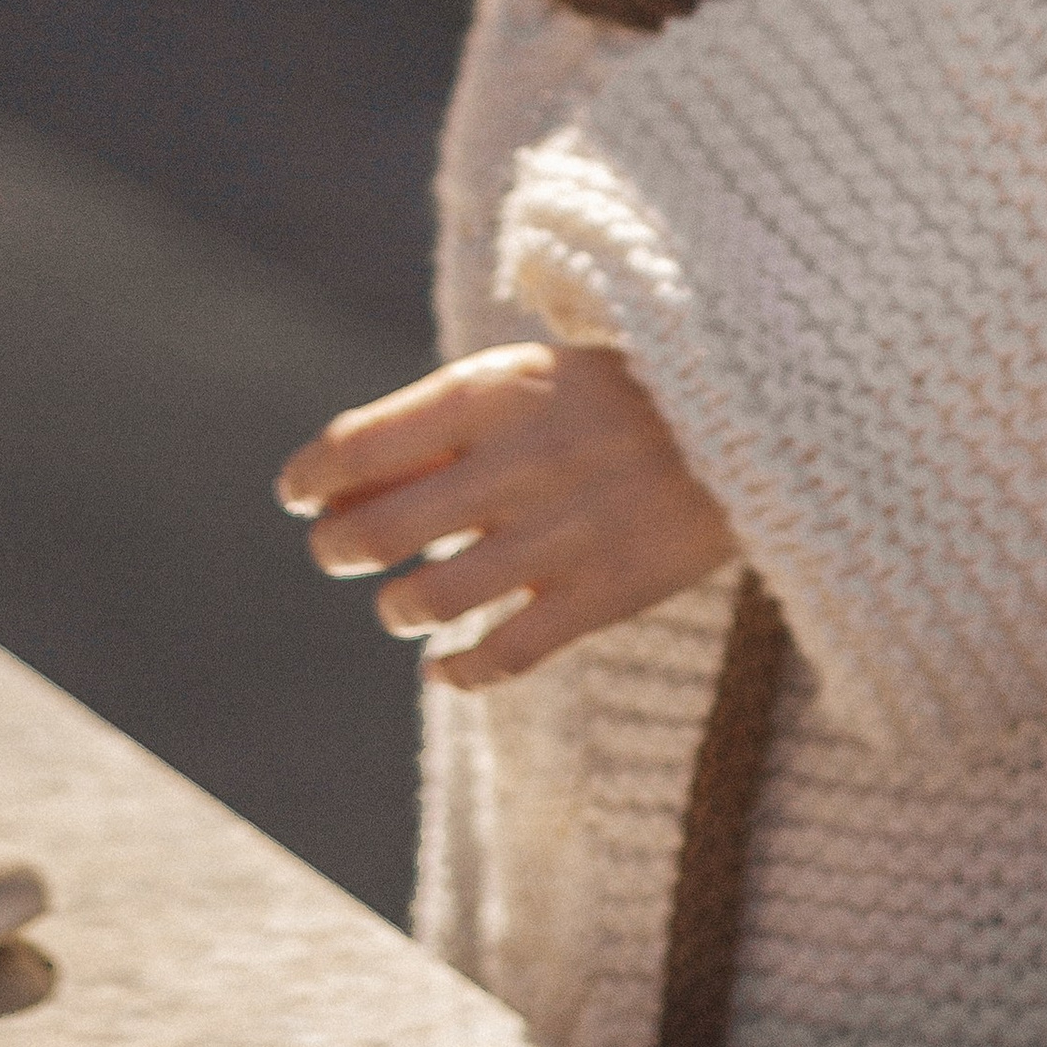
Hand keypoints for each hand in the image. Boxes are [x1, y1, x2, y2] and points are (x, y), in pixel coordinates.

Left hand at [277, 341, 734, 688]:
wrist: (750, 420)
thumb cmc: (617, 394)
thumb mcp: (529, 376)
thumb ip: (444, 420)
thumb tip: (340, 474)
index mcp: (492, 391)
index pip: (359, 443)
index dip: (310, 476)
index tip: (296, 494)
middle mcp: (517, 461)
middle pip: (379, 530)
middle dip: (337, 548)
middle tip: (334, 553)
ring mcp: (563, 531)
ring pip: (433, 597)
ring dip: (397, 607)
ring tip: (400, 602)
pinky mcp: (607, 593)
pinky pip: (506, 653)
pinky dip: (459, 670)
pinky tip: (443, 667)